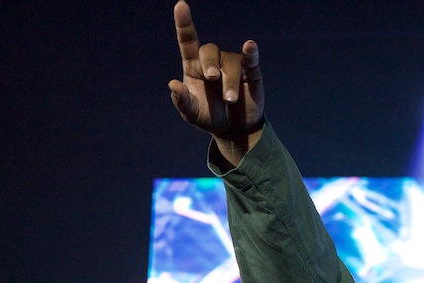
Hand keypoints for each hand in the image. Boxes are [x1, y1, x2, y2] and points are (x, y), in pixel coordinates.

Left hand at [168, 0, 264, 163]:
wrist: (234, 129)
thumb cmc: (209, 117)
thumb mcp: (192, 113)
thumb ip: (182, 100)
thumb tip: (172, 84)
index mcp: (193, 66)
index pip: (187, 40)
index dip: (184, 23)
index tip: (180, 5)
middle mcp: (213, 61)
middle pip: (209, 50)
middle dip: (210, 64)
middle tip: (212, 79)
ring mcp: (232, 64)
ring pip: (230, 62)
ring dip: (230, 81)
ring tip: (230, 100)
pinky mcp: (251, 71)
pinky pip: (251, 57)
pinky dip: (251, 52)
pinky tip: (249, 46)